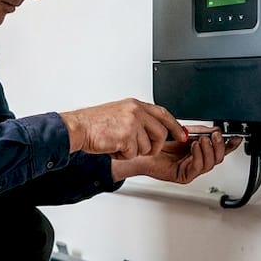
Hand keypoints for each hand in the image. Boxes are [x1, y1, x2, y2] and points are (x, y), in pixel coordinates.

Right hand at [59, 99, 185, 159]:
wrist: (78, 127)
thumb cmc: (95, 124)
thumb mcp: (120, 114)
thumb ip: (138, 119)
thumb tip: (153, 130)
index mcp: (135, 105)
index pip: (163, 114)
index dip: (175, 126)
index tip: (182, 135)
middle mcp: (136, 111)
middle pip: (160, 134)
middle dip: (153, 147)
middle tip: (139, 149)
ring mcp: (132, 123)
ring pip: (147, 147)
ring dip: (133, 151)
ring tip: (118, 144)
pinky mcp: (126, 136)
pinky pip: (134, 153)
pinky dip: (123, 155)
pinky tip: (113, 147)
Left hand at [111, 126, 242, 183]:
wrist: (141, 151)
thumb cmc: (157, 143)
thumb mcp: (182, 132)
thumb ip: (200, 131)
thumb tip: (216, 130)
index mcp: (197, 151)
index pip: (218, 149)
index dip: (229, 144)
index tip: (236, 138)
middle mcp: (195, 161)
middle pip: (218, 158)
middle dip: (219, 145)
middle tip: (216, 136)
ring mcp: (190, 169)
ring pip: (210, 163)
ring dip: (208, 150)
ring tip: (201, 140)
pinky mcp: (183, 176)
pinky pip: (198, 168)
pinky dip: (199, 155)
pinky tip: (194, 147)